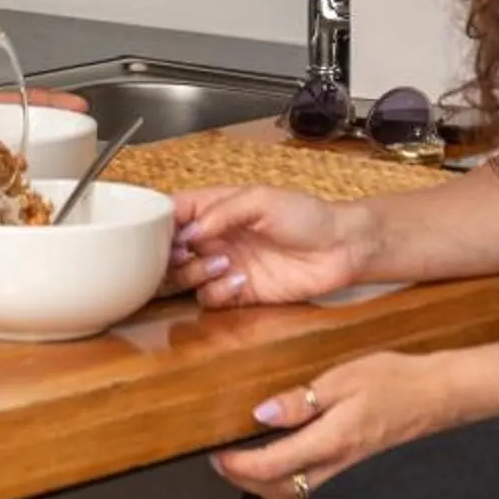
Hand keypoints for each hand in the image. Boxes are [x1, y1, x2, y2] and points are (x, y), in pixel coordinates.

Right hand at [168, 186, 369, 307]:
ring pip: (184, 277)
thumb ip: (223, 212)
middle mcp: (214, 238)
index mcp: (215, 209)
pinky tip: (239, 280)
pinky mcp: (238, 294)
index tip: (157, 232)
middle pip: (169, 251)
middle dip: (170, 255)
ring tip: (221, 262)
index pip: (172, 213)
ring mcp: (224, 267)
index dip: (158, 223)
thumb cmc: (306, 215)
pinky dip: (217, 292)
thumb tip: (189, 232)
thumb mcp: (262, 199)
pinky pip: (210, 298)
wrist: (341, 249)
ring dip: (194, 272)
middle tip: (184, 254)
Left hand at [210, 350, 490, 498]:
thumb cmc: (396, 381)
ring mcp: (349, 481)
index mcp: (330, 442)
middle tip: (223, 461)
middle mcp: (338, 471)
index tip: (215, 454)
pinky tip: (287, 473)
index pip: (267, 468)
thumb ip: (301, 399)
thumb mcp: (343, 377)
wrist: (440, 398)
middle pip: (275, 492)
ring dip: (265, 490)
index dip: (234, 466)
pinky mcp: (358, 481)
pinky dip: (291, 492)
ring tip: (247, 467)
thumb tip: (261, 414)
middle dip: (243, 482)